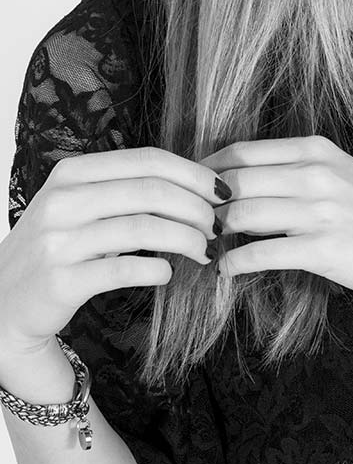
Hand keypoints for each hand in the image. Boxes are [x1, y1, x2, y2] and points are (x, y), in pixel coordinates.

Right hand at [0, 148, 224, 357]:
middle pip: (151, 191)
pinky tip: (167, 273)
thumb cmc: (58, 248)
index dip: (192, 173)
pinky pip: (124, 270)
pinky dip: (156, 270)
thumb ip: (127, 190)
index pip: (147, 160)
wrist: (2, 303)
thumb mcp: (82, 206)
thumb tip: (197, 184)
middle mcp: (63, 201)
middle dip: (196, 207)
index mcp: (73, 173)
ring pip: (143, 229)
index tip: (220, 190)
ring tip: (204, 250)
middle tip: (216, 225)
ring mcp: (59, 240)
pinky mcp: (61, 281)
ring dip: (185, 239)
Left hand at [201, 134, 352, 308]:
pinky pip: (260, 253)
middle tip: (185, 225)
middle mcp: (315, 173)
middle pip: (233, 181)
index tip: (188, 191)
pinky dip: (233, 262)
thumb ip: (297, 172)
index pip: (240, 152)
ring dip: (212, 234)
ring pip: (241, 215)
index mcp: (316, 150)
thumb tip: (243, 182)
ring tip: (201, 248)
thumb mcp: (342, 175)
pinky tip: (225, 270)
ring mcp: (320, 210)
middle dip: (201, 205)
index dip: (205, 172)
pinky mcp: (324, 249)